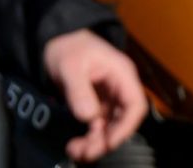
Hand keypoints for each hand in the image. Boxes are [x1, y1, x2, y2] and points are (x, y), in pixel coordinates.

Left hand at [43, 29, 147, 162]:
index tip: (109, 142)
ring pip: (110, 126)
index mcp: (122, 75)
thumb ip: (79, 91)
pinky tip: (75, 143)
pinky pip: (98, 125)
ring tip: (76, 151)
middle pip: (123, 120)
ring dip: (96, 142)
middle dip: (107, 139)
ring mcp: (109, 97)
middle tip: (85, 153)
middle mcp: (119, 88)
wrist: (58, 40)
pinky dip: (89, 137)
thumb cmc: (69, 47)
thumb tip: (87, 117)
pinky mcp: (96, 104)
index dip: (126, 126)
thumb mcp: (70, 66)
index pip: (135, 105)